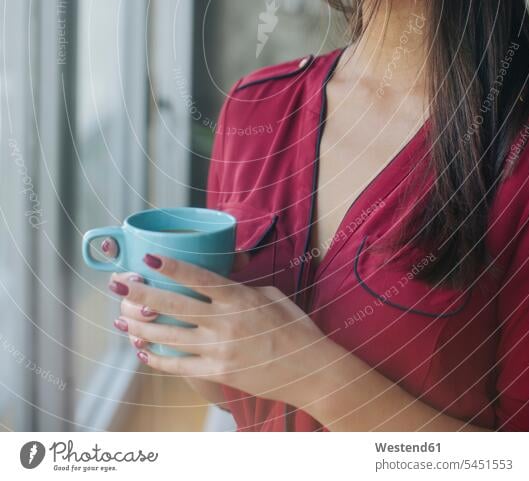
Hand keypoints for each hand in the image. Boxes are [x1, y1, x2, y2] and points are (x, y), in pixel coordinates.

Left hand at [103, 242, 329, 405]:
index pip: (197, 277)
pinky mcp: (218, 372)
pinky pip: (179, 366)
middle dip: (140, 293)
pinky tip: (142, 351)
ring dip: (140, 326)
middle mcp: (224, 322)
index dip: (170, 267)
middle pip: (173, 305)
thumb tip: (219, 277)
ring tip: (119, 318)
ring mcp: (219, 349)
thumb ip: (240, 286)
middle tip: (116, 284)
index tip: (146, 258)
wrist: (310, 369)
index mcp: (238, 297)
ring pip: (169, 336)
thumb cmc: (294, 326)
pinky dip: (157, 359)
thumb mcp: (270, 294)